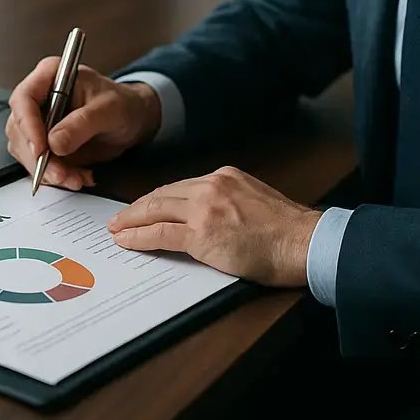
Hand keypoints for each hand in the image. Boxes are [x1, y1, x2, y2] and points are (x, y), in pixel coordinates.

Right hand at [4, 57, 162, 190]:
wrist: (132, 121)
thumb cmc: (123, 104)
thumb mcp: (109, 109)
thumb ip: (83, 123)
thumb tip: (55, 141)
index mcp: (51, 75)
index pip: (24, 98)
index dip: (28, 125)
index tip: (41, 149)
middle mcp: (39, 98)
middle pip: (20, 129)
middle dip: (39, 158)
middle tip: (61, 174)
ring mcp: (39, 122)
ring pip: (27, 151)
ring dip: (49, 171)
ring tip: (76, 177)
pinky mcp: (45, 144)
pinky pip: (40, 165)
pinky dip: (57, 176)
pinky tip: (78, 176)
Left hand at [106, 167, 321, 287]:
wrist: (304, 242)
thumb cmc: (287, 231)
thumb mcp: (255, 201)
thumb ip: (229, 202)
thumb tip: (211, 218)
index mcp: (224, 177)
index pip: (181, 187)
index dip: (158, 199)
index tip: (145, 206)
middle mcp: (211, 186)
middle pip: (162, 194)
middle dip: (137, 207)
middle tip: (119, 217)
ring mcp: (205, 208)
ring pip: (156, 210)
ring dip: (130, 220)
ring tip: (115, 229)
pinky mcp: (202, 233)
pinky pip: (160, 233)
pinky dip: (139, 237)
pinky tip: (126, 241)